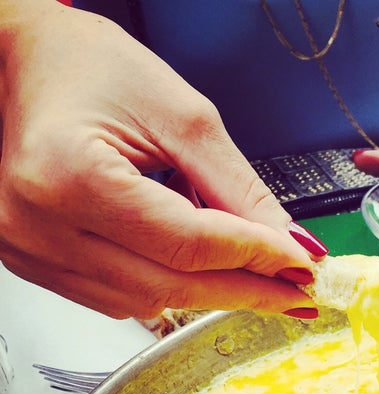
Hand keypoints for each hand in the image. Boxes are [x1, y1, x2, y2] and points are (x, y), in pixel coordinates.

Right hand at [0, 2, 321, 319]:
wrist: (8, 62)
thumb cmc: (82, 67)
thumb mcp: (178, 114)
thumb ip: (238, 187)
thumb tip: (289, 242)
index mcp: (70, 176)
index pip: (189, 244)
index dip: (257, 257)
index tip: (303, 264)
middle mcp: (40, 226)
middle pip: (171, 285)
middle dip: (245, 290)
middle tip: (295, 293)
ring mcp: (31, 251)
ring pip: (147, 301)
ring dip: (209, 291)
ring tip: (253, 274)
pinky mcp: (35, 262)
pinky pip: (118, 298)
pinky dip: (167, 286)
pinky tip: (197, 267)